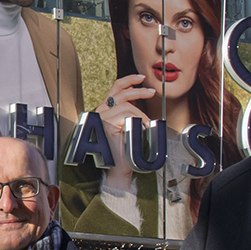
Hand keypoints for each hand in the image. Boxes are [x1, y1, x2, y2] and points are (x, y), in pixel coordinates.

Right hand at [98, 75, 156, 191]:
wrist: (118, 170)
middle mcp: (99, 112)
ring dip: (141, 113)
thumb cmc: (125, 152)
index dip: (128, 81)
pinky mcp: (104, 125)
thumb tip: (140, 96)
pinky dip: (137, 120)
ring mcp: (100, 118)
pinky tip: (141, 129)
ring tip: (148, 125)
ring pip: (125, 104)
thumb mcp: (128, 126)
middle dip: (137, 88)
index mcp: (104, 111)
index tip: (141, 79)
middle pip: (118, 90)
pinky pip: (125, 114)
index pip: (115, 89)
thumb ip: (129, 112)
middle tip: (152, 91)